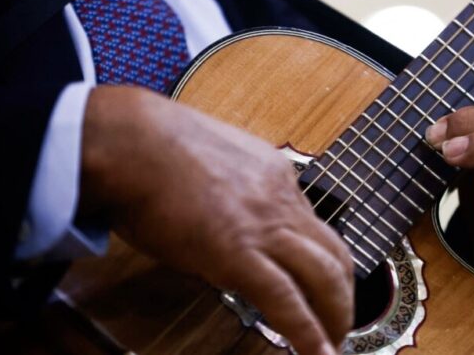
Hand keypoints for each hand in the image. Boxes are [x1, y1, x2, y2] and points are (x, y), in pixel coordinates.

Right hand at [79, 86, 352, 354]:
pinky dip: (308, 333)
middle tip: (339, 322)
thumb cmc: (150, 145)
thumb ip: (230, 185)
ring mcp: (265, 226)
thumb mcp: (211, 158)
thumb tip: (222, 210)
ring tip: (332, 343)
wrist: (129, 141)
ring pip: (325, 278)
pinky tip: (317, 353)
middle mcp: (281, 199)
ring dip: (336, 317)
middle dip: (344, 295)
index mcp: (275, 174)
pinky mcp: (239, 254)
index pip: (312, 224)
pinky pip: (287, 301)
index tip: (317, 281)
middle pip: (335, 254)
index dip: (318, 259)